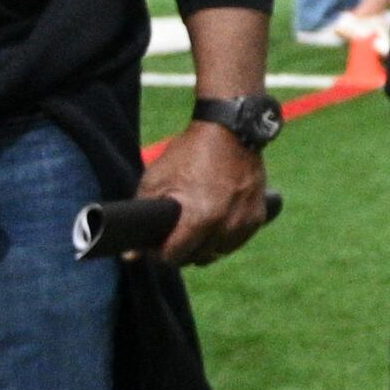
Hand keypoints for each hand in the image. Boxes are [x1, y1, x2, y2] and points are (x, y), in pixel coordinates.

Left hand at [131, 121, 270, 264]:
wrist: (230, 131)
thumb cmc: (189, 154)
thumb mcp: (156, 181)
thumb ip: (141, 217)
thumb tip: (131, 255)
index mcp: (200, 219)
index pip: (174, 257)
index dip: (159, 252)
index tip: (156, 243)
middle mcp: (226, 225)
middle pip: (197, 258)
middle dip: (182, 249)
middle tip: (174, 232)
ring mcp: (245, 221)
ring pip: (219, 252)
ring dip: (206, 246)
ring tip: (196, 227)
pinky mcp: (258, 215)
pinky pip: (237, 241)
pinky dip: (226, 237)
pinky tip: (216, 223)